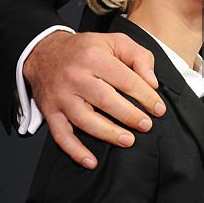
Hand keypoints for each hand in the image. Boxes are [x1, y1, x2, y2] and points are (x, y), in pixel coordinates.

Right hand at [23, 30, 165, 168]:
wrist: (44, 52)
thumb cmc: (86, 49)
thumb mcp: (115, 41)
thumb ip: (139, 56)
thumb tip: (152, 83)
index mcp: (94, 57)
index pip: (125, 79)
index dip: (146, 96)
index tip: (159, 109)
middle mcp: (75, 77)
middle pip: (105, 100)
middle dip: (129, 115)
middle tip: (146, 126)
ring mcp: (61, 96)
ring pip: (85, 120)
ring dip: (108, 134)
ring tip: (128, 140)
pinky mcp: (50, 111)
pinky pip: (61, 135)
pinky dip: (75, 151)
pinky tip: (91, 161)